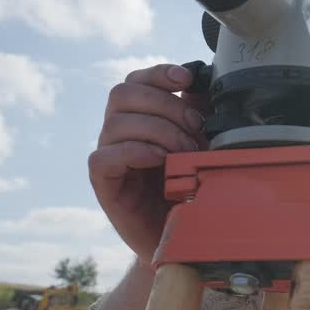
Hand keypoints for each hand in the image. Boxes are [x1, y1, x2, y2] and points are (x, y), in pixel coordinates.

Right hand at [88, 63, 207, 260]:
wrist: (184, 236)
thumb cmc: (192, 188)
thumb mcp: (202, 145)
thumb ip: (199, 114)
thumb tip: (205, 84)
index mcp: (141, 115)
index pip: (137, 80)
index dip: (159, 73)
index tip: (187, 78)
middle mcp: (119, 131)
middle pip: (122, 93)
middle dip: (165, 105)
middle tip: (196, 128)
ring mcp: (109, 155)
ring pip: (116, 122)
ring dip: (158, 131)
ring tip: (184, 152)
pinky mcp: (104, 183)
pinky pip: (104, 156)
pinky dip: (134, 151)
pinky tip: (159, 160)